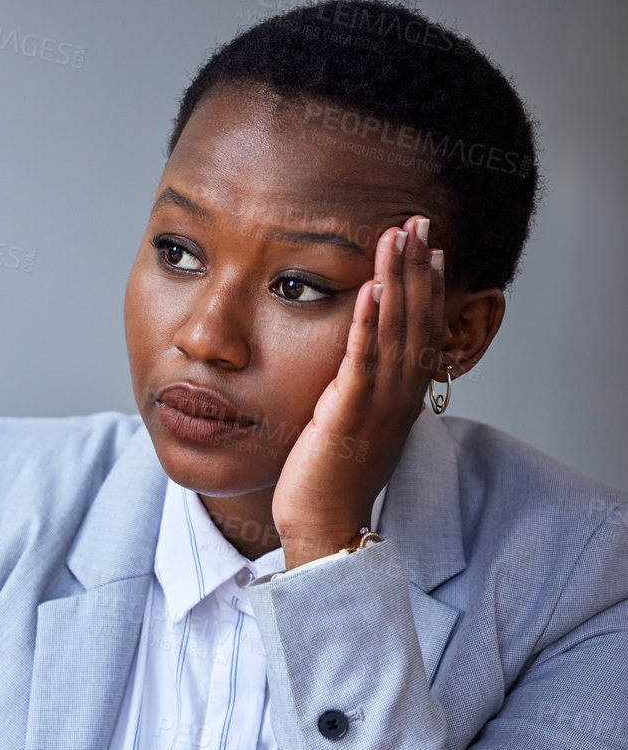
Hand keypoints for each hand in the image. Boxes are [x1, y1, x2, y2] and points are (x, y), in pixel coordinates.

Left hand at [272, 214, 447, 567]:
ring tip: (396, 236)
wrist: (324, 529)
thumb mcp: (348, 426)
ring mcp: (379, 406)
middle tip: (418, 220)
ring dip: (396, 280)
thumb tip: (351, 367)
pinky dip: (367, 325)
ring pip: (394, 332)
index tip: (426, 244)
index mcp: (400, 397)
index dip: (425, 285)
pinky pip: (363, 363)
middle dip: (417, 267)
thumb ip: (354, 393)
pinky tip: (368, 290)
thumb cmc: (327, 482)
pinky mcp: (350, 416)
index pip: (419, 328)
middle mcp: (399, 397)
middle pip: (415, 319)